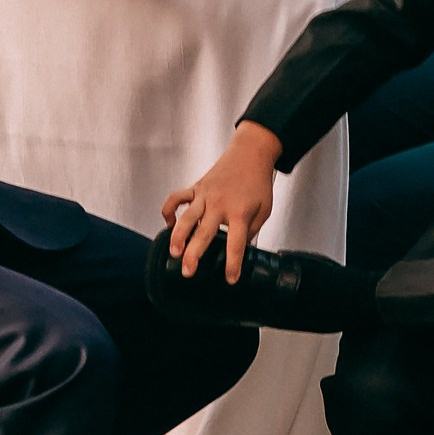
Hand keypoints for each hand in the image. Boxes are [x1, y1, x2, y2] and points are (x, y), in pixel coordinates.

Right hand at [161, 122, 282, 281]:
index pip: (236, 244)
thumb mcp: (264, 210)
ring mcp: (205, 195)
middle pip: (204, 233)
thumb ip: (251, 230)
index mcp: (240, 213)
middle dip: (195, 254)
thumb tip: (241, 248)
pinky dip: (169, 210)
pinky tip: (169, 223)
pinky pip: (176, 198)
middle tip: (188, 271)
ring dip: (177, 235)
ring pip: (186, 217)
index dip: (233, 264)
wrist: (250, 154)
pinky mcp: (196, 187)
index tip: (230, 279)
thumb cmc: (258, 183)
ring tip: (173, 251)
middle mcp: (220, 205)